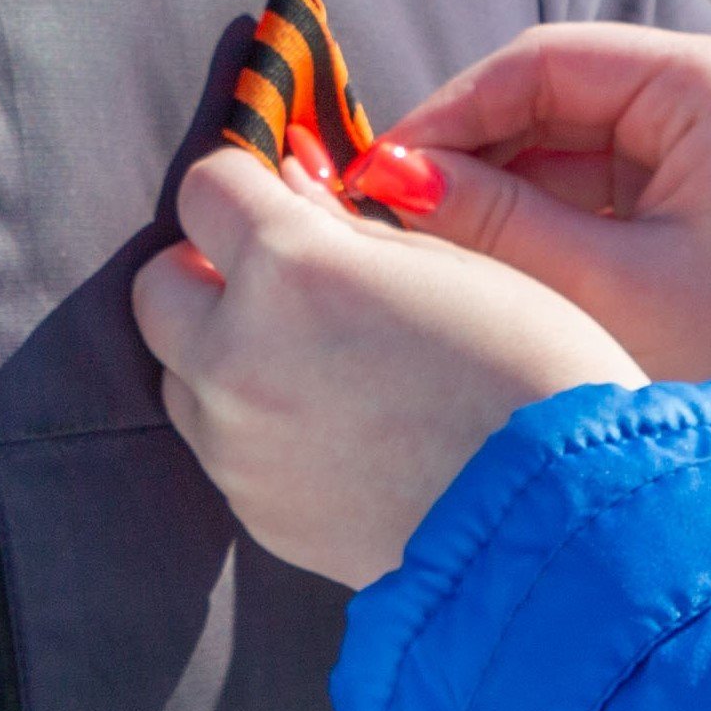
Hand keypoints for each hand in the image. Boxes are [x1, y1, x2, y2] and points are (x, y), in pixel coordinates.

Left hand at [133, 148, 641, 588]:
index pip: (205, 187)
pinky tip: (333, 426)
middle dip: (206, 269)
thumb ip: (348, 223)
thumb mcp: (451, 262)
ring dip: (220, 351)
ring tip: (312, 359)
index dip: (244, 183)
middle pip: (158, 287)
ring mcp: (236, 446)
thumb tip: (289, 184)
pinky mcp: (255, 511)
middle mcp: (237, 357)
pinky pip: (223, 447)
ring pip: (179, 373)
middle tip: (279, 277)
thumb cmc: (529, 372)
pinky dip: (253, 423)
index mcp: (290, 270)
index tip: (279, 198)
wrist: (552, 528)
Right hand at [371, 23, 710, 440]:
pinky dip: (526, 218)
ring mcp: (699, 136)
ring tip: (413, 244)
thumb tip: (387, 176)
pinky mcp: (686, 185)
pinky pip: (582, 182)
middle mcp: (710, 89)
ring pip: (554, 141)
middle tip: (378, 213)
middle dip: (463, 154)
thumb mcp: (605, 289)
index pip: (545, 61)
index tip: (376, 171)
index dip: (450, 111)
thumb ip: (495, 223)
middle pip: (546, 95)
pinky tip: (470, 259)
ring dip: (488, 189)